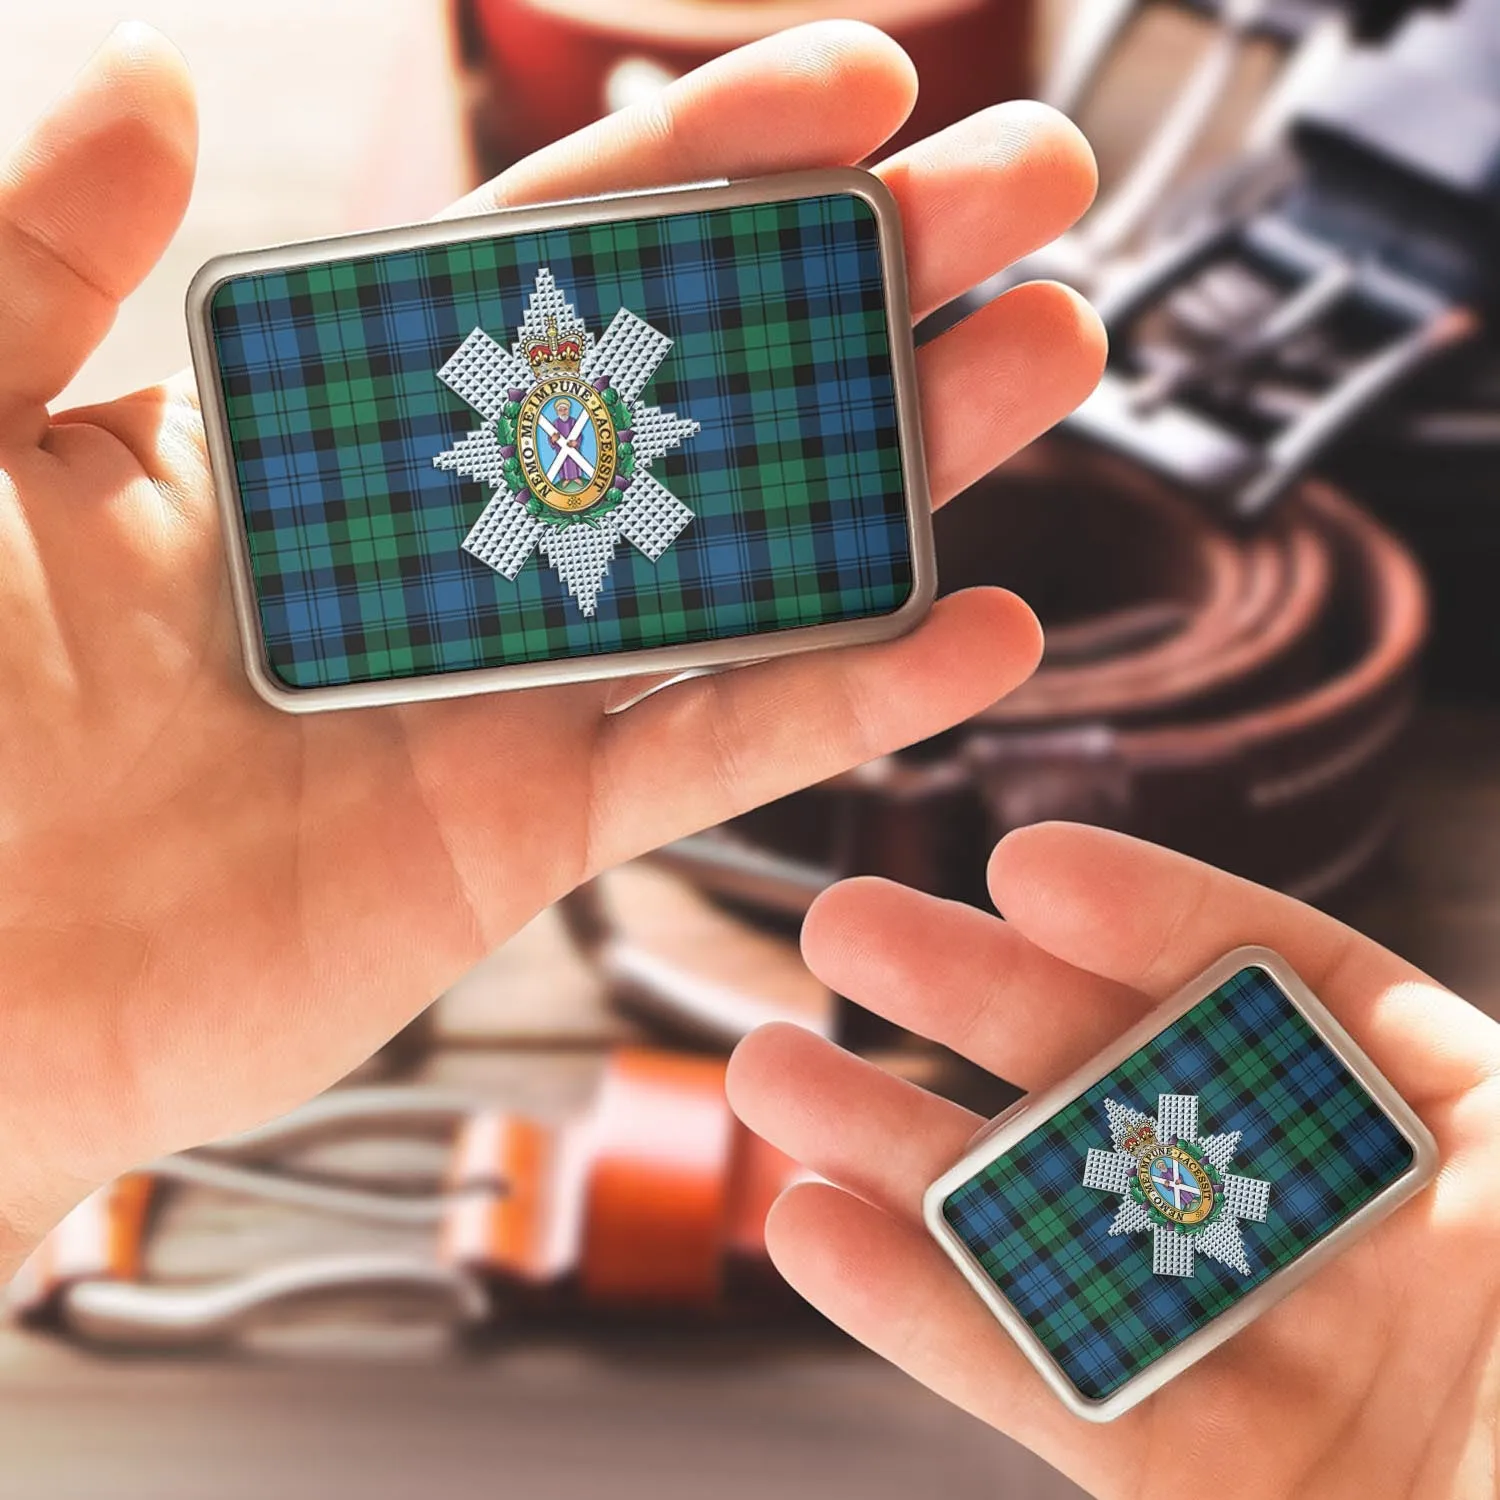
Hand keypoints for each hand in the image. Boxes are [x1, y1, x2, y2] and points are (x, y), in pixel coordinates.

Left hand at [0, 23, 1102, 1255]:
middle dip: (868, 282)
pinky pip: (710, 757)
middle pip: (695, 388)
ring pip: (741, 559)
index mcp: (321, 425)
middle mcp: (441, 543)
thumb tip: (164, 87)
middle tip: (1029, 191)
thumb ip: (41, 268)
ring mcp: (501, 689)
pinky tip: (975, 630)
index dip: (706, 166)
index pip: (545, 258)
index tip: (857, 85)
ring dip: (902, 464)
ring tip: (1051, 356)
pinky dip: (846, 698)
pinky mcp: (527, 831)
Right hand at [728, 824, 1499, 1498]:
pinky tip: (816, 1229)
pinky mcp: (1196, 1481)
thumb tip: (1338, 982)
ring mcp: (1264, 1356)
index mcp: (1464, 1148)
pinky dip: (923, 1309)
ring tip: (769, 1069)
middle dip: (978, 999)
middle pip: (1137, 1081)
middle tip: (843, 926)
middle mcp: (1348, 1235)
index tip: (1022, 869)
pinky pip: (1045, 1383)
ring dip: (902, 1145)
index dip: (1154, 917)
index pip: (1289, 987)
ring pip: (1058, 1229)